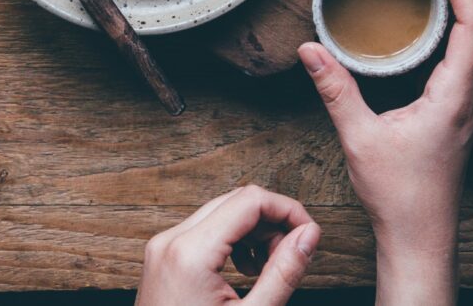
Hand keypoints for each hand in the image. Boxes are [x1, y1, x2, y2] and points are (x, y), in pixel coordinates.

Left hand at [136, 185, 321, 305]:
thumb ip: (284, 272)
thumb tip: (309, 234)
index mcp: (190, 253)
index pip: (250, 200)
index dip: (288, 210)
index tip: (309, 234)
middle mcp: (170, 241)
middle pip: (236, 201)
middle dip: (272, 221)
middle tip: (292, 255)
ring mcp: (162, 248)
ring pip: (221, 212)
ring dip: (254, 231)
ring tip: (268, 269)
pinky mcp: (163, 257)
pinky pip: (205, 230)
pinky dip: (233, 240)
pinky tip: (247, 270)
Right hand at [298, 0, 472, 305]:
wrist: (421, 236)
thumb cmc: (400, 195)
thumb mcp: (360, 137)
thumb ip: (336, 90)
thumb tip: (310, 49)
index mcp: (455, 93)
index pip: (472, 20)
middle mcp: (468, 93)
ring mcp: (464, 103)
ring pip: (468, 37)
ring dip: (447, 0)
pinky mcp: (453, 110)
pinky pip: (457, 55)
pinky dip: (441, 25)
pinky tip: (416, 22)